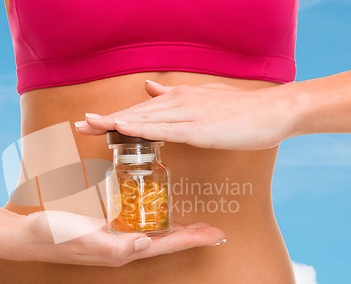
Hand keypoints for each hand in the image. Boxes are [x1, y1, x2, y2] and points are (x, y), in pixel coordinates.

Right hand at [0, 210, 225, 266]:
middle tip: (213, 228)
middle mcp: (122, 247)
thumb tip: (147, 243)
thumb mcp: (82, 238)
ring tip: (194, 224)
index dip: (191, 239)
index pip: (165, 245)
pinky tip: (155, 211)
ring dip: (175, 229)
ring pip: (153, 233)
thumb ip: (114, 245)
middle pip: (165, 241)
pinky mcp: (105, 229)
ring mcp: (114, 238)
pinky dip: (152, 217)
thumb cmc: (53, 236)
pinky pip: (136, 223)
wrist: (27, 236)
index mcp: (122, 251)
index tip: (216, 233)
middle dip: (190, 235)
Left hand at [76, 80, 298, 149]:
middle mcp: (178, 104)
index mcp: (178, 100)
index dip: (113, 117)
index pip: (139, 110)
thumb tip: (149, 88)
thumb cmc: (240, 112)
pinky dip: (140, 128)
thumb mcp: (203, 99)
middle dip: (104, 121)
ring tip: (88, 126)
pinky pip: (164, 129)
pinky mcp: (198, 129)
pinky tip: (121, 127)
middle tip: (77, 127)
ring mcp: (187, 115)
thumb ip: (174, 95)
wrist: (273, 111)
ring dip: (114, 122)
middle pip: (134, 113)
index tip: (90, 123)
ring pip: (143, 119)